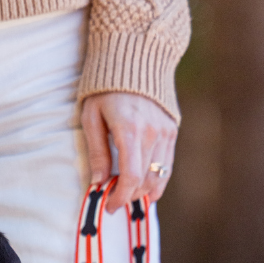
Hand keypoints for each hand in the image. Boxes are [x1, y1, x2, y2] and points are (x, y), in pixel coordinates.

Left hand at [81, 92, 176, 212]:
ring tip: (127, 194)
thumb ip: (97, 152)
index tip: (109, 206)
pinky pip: (167, 165)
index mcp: (130, 130)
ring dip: (143, 191)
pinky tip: (145, 187)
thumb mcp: (92, 117)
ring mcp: (165, 132)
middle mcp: (152, 133)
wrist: (136, 56)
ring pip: (159, 176)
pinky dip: (157, 180)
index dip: (120, 197)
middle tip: (113, 200)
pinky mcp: (171, 130)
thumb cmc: (105, 87)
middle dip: (128, 196)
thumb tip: (98, 183)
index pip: (131, 177)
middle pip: (145, 180)